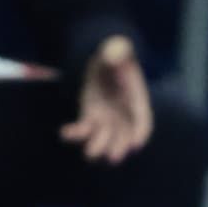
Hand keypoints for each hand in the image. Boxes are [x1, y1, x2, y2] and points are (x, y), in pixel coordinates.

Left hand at [65, 33, 151, 161]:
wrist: (102, 57)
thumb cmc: (115, 53)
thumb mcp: (118, 49)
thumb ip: (118, 52)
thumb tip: (114, 56)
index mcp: (137, 98)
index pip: (143, 119)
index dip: (140, 132)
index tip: (136, 143)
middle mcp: (124, 113)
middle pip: (124, 135)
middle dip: (119, 147)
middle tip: (113, 157)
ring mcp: (107, 117)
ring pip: (104, 137)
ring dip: (98, 146)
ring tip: (89, 153)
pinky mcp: (90, 116)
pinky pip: (84, 128)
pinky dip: (74, 133)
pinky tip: (64, 133)